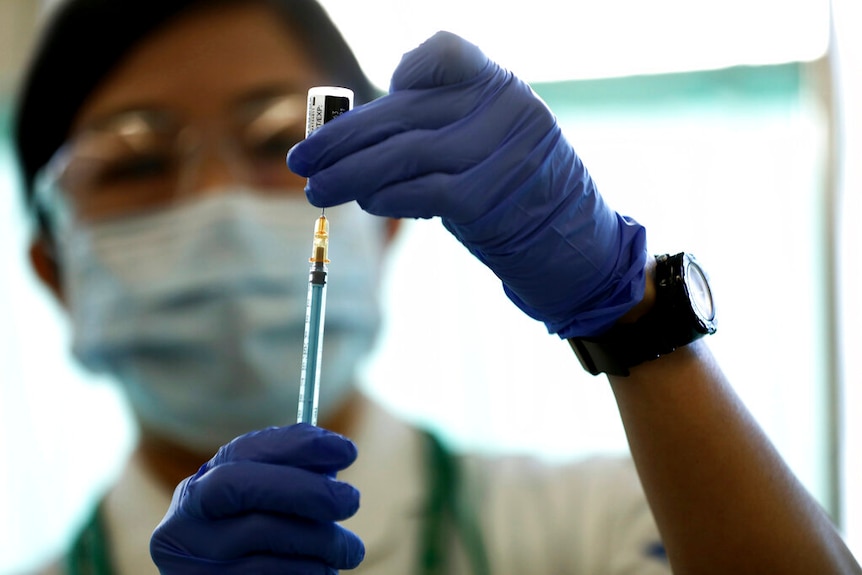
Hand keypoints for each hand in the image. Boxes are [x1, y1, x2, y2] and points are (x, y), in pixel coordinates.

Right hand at [150, 424, 363, 573]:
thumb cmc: (257, 541)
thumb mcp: (266, 506)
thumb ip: (294, 475)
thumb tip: (337, 454)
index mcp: (198, 488)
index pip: (243, 451)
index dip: (298, 446)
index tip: (347, 450)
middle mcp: (185, 524)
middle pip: (245, 489)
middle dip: (307, 489)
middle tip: (352, 500)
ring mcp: (192, 565)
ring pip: (266, 538)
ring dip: (322, 540)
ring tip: (349, 549)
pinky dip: (309, 570)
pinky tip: (323, 568)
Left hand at [288, 31, 646, 337]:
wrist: (573, 244)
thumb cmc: (517, 190)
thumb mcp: (488, 141)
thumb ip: (438, 124)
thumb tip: (358, 131)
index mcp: (500, 86)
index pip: (445, 51)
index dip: (407, 69)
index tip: (379, 93)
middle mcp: (502, 108)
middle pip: (403, 112)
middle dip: (343, 138)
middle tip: (302, 159)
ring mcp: (497, 151)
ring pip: (403, 154)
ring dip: (349, 174)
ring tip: (315, 189)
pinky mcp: (487, 197)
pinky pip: (420, 191)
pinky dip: (384, 197)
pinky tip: (365, 203)